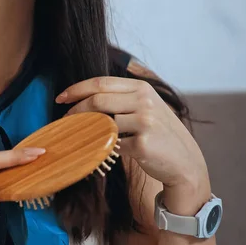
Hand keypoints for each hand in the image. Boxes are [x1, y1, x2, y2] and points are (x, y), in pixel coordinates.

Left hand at [56, 77, 210, 212]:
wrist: (184, 162)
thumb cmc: (159, 134)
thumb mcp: (147, 106)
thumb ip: (122, 98)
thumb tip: (84, 97)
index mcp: (142, 88)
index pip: (100, 82)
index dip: (77, 89)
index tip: (61, 98)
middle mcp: (144, 102)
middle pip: (97, 101)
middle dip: (76, 111)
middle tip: (65, 120)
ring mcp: (145, 122)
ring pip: (101, 123)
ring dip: (86, 130)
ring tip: (79, 135)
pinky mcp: (142, 144)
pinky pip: (110, 144)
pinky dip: (100, 148)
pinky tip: (98, 150)